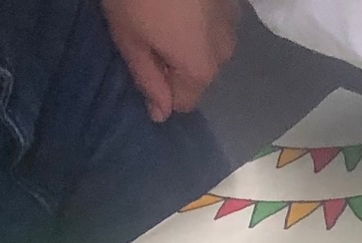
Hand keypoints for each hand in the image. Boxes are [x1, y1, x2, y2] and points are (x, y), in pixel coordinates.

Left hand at [101, 0, 236, 122]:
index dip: (158, 86)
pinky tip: (177, 0)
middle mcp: (225, 53)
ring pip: (207, 46)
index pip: (183, 101)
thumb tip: (161, 114)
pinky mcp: (232, 1)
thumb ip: (147, 79)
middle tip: (144, 30)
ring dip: (186, 37)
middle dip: (174, 61)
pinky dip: (196, 17)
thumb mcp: (128, 37)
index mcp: (200, 69)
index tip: (138, 57)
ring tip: (161, 10)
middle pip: (198, 73)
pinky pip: (213, 22)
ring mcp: (233, 23)